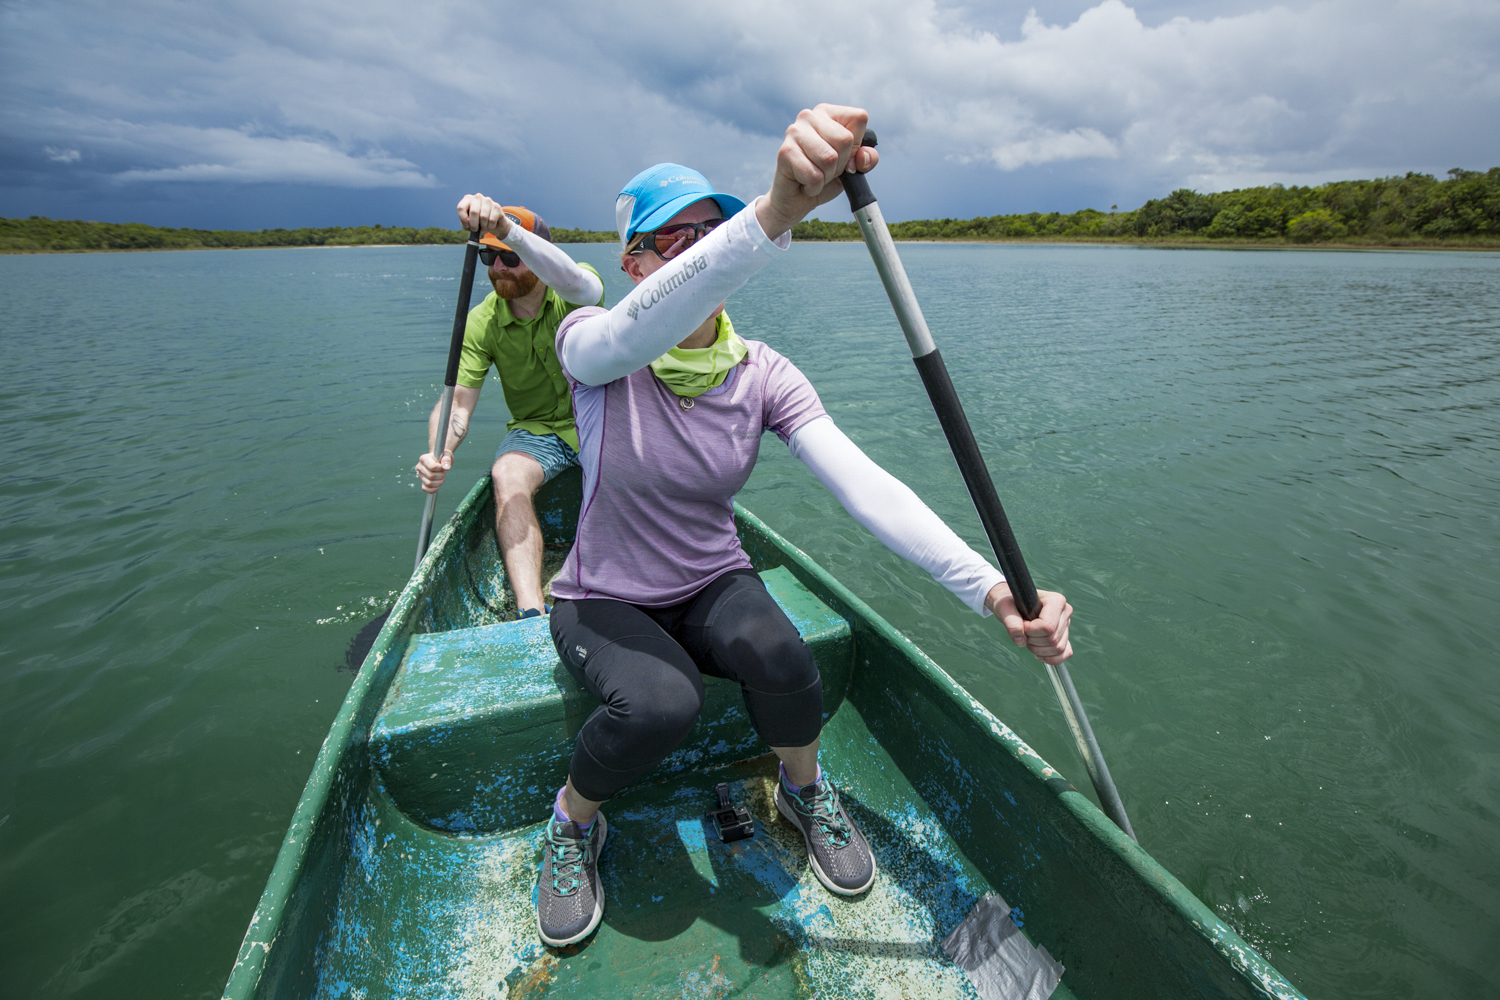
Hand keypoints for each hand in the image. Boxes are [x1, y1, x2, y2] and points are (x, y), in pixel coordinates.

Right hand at [415, 449, 452, 492]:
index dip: (440, 469)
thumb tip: (446, 468)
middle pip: (431, 476)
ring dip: (439, 482)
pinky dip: (433, 489)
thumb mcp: (447, 454)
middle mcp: (419, 467)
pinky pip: (425, 489)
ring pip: (429, 483)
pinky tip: (438, 486)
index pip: (432, 467)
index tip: (442, 466)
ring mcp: (420, 475)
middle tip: (443, 472)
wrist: (440, 460)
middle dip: (441, 475)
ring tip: (441, 477)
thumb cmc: (443, 456)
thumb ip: (447, 459)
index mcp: (423, 458)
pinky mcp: (422, 482)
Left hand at [456, 193, 509, 237]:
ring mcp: (488, 201)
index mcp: (468, 199)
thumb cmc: (479, 222)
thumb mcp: (469, 224)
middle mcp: (477, 197)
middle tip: (475, 229)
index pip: (461, 207)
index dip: (463, 219)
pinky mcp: (497, 206)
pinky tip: (491, 225)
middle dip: (474, 224)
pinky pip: (492, 220)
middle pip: (473, 212)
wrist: (494, 223)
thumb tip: (469, 225)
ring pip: (483, 216)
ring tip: (484, 226)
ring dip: (483, 226)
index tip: (466, 226)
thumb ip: (466, 224)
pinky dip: (490, 226)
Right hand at [755, 104, 878, 238]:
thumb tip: (863, 156)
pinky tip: (804, 183)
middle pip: (845, 139)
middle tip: (826, 169)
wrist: (796, 200)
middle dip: (840, 164)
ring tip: (815, 175)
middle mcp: (810, 116)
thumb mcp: (853, 167)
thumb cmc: (824, 177)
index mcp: (829, 113)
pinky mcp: (785, 151)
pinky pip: (813, 175)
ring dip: (826, 177)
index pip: (859, 118)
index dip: (857, 145)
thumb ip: (867, 159)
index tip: (844, 157)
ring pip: (829, 158)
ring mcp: (795, 131)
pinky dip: (814, 186)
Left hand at [986, 583, 1073, 664]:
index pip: (1047, 627)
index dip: (1030, 631)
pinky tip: (1038, 653)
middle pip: (1052, 639)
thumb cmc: (1010, 603)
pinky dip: (1051, 658)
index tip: (1021, 624)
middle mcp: (1065, 612)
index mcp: (1056, 600)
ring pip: (1058, 648)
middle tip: (1023, 631)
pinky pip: (1065, 653)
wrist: (1013, 606)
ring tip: (1028, 639)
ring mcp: (1066, 625)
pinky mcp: (1065, 636)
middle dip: (1033, 640)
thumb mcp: (1004, 607)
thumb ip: (1011, 621)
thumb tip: (1020, 640)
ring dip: (1039, 650)